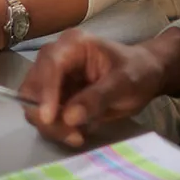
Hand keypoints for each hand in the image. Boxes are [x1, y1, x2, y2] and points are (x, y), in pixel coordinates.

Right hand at [19, 29, 179, 147]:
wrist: (145, 75)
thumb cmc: (137, 70)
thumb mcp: (124, 82)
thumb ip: (98, 97)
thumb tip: (69, 116)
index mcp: (74, 44)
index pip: (50, 63)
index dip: (46, 90)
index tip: (50, 117)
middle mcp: (58, 58)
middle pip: (33, 87)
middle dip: (47, 114)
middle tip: (72, 133)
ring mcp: (55, 78)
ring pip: (35, 105)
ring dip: (52, 126)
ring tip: (79, 135)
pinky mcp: (57, 96)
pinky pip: (45, 117)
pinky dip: (57, 129)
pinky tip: (78, 133)